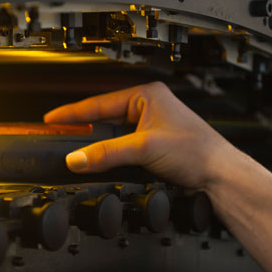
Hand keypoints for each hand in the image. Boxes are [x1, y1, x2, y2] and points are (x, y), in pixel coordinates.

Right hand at [43, 81, 230, 188]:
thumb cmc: (197, 151)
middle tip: (60, 140)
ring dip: (99, 147)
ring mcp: (151, 128)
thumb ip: (106, 153)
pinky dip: (111, 156)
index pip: (99, 103)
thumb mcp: (144, 148)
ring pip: (113, 136)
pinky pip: (123, 149)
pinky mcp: (154, 147)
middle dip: (84, 131)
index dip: (73, 112)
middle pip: (104, 120)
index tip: (51, 119)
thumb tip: (76, 158)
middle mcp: (149, 107)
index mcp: (147, 95)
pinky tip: (103, 164)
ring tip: (80, 154)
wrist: (220, 176)